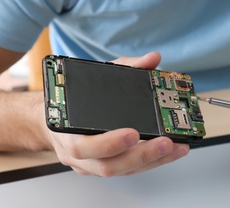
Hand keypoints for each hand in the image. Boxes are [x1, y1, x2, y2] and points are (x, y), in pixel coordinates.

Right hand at [45, 52, 188, 175]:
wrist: (54, 119)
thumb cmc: (74, 99)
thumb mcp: (97, 77)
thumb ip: (126, 66)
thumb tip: (152, 59)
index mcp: (67, 131)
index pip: (84, 146)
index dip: (109, 143)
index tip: (133, 133)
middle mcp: (78, 154)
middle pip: (109, 165)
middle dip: (142, 155)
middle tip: (166, 142)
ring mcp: (91, 164)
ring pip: (122, 171)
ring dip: (152, 161)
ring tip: (176, 147)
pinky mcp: (104, 166)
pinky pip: (127, 170)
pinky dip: (150, 162)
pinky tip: (168, 152)